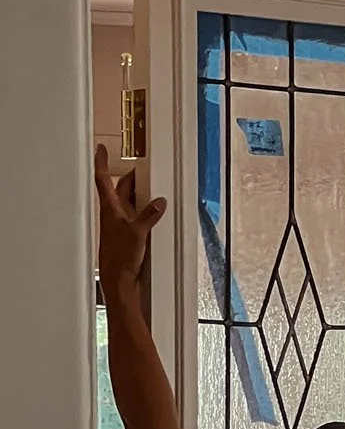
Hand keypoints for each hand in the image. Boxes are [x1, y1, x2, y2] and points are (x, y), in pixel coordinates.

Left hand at [94, 143, 164, 308]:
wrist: (118, 279)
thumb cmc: (119, 257)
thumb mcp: (138, 232)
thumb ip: (150, 215)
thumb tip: (158, 202)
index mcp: (110, 208)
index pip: (103, 179)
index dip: (101, 162)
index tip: (100, 149)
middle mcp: (113, 214)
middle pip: (121, 188)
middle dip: (132, 178)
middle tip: (143, 170)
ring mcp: (121, 224)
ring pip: (130, 202)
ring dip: (140, 195)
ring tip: (153, 191)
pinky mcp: (128, 235)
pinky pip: (137, 216)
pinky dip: (145, 211)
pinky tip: (155, 214)